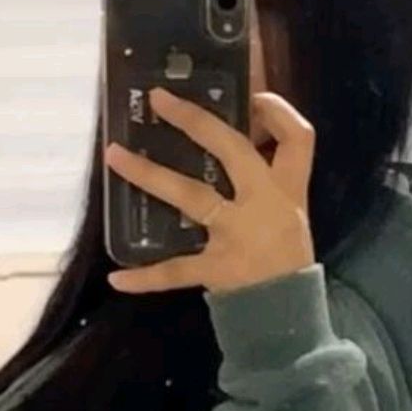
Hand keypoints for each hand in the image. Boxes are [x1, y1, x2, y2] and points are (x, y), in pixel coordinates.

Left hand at [104, 88, 315, 295]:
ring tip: (114, 156)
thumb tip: (233, 136)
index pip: (297, 137)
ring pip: (191, 195)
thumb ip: (267, 178)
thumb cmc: (286, 259)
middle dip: (196, 120)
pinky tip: (117, 278)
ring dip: (149, 174)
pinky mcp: (216, 269)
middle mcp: (263, 204)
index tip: (250, 93)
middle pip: (233, 149)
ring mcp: (236, 235)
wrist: (287, 316)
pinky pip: (175, 271)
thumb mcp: (291, 213)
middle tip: (158, 99)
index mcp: (287, 189)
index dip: (276, 108)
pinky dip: (145, 277)